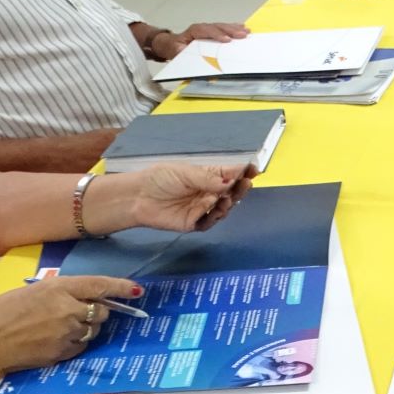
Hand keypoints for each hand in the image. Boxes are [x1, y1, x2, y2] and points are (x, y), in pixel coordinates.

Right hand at [0, 275, 144, 377]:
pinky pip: (80, 346)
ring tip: (61, 327)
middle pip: (100, 311)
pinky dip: (75, 343)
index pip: (100, 285)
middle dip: (97, 311)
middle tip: (81, 311)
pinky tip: (55, 340)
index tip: (137, 290)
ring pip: (92, 330)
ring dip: (85, 327)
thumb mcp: (32, 290)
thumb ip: (59, 292)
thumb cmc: (1, 311)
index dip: (121, 287)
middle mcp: (68, 310)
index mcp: (59, 288)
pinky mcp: (62, 353)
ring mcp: (67, 334)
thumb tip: (77, 297)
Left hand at [126, 162, 254, 231]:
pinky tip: (217, 209)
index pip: (230, 174)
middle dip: (240, 188)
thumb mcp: (186, 173)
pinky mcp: (195, 223)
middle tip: (246, 184)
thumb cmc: (160, 179)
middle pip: (231, 192)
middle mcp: (208, 192)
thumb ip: (208, 178)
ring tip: (227, 197)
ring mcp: (202, 208)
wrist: (139, 197)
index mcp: (207, 176)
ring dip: (229, 202)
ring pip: (224, 207)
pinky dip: (216, 216)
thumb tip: (230, 180)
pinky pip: (211, 222)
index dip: (243, 172)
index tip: (254, 170)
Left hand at [153, 21, 249, 59]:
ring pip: (222, 26)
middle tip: (242, 34)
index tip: (226, 40)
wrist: (171, 44)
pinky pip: (224, 28)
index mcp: (193, 31)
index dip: (217, 34)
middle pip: (217, 27)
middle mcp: (201, 28)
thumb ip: (180, 52)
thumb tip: (185, 53)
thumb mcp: (174, 51)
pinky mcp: (212, 31)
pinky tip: (242, 28)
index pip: (206, 31)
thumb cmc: (174, 47)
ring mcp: (207, 28)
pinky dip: (233, 28)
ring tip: (246, 31)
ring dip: (235, 28)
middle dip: (231, 30)